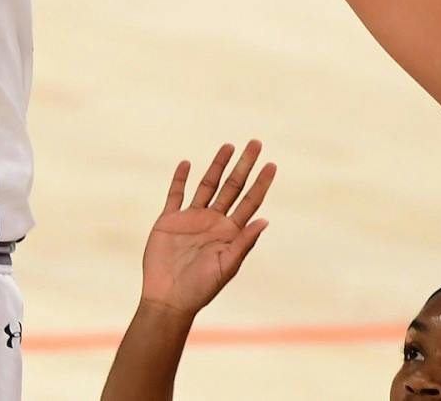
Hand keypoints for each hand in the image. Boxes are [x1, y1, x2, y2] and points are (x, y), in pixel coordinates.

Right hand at [139, 141, 274, 319]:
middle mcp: (213, 221)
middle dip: (244, 165)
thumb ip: (243, 243)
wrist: (168, 299)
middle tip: (256, 143)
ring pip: (207, 185)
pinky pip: (176, 194)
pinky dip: (180, 179)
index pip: (250, 201)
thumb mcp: (226, 267)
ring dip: (217, 166)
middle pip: (232, 187)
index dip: (261, 183)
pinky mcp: (169, 220)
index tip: (272, 164)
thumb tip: (265, 220)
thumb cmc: (200, 288)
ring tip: (228, 146)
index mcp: (230, 232)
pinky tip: (187, 164)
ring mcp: (191, 218)